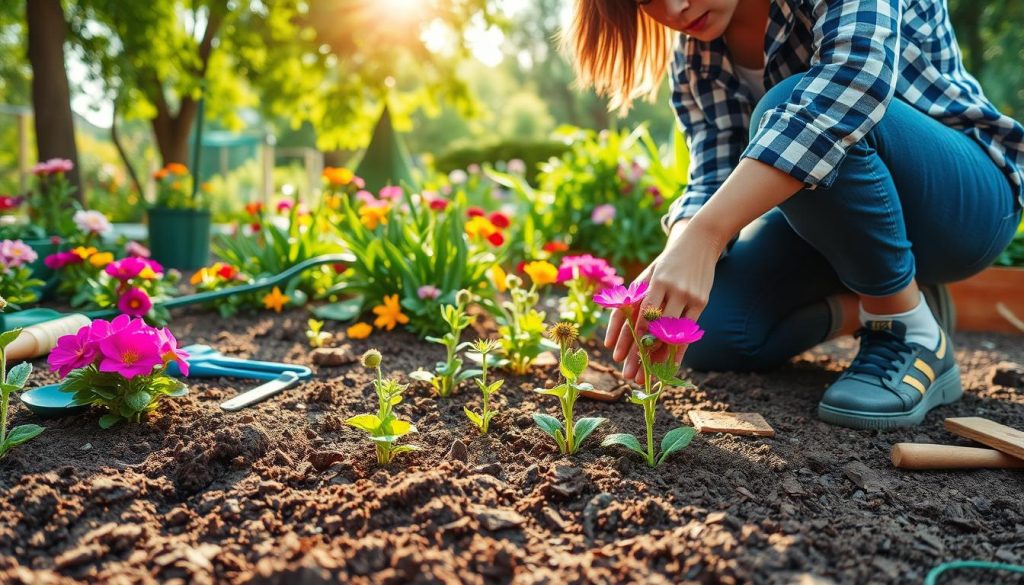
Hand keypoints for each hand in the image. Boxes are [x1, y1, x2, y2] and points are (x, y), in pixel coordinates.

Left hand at [604, 218, 725, 382]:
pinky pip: (688, 332)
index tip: (619, 356)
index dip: (630, 337)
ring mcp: (689, 297)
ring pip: (673, 333)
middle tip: (630, 375)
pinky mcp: (701, 303)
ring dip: (660, 357)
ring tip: (648, 375)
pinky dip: (679, 351)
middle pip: (655, 328)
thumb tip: (618, 320)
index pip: (641, 314)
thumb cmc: (667, 262)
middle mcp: (673, 290)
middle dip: (641, 354)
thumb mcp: (648, 273)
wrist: (700, 242)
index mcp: (656, 281)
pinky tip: (670, 366)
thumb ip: (634, 295)